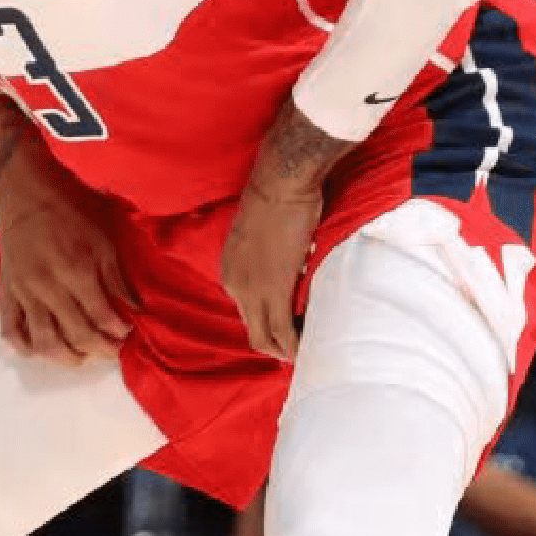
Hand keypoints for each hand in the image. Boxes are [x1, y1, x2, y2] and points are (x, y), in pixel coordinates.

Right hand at [0, 157, 138, 365]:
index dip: (117, 331)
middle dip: (99, 349)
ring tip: (80, 357)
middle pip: (76, 334)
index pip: (101, 316)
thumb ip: (118, 278)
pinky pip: (10, 330)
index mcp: (76, 270)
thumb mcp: (104, 238)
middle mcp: (49, 287)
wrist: (26, 193)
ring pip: (44, 341)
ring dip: (65, 357)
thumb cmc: (70, 210)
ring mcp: (24, 292)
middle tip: (111, 351)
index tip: (127, 333)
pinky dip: (23, 347)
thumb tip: (135, 309)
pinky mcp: (7, 292)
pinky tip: (39, 351)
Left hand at [219, 181, 321, 358]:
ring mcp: (250, 291)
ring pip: (263, 338)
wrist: (281, 183)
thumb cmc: (278, 197)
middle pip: (251, 330)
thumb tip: (291, 267)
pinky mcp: (274, 292)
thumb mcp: (261, 233)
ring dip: (284, 350)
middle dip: (274, 345)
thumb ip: (268, 256)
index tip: (289, 328)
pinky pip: (282, 331)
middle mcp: (233, 284)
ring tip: (305, 353)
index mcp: (229, 270)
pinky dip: (294, 346)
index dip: (267, 324)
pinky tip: (306, 349)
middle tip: (298, 349)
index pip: (245, 310)